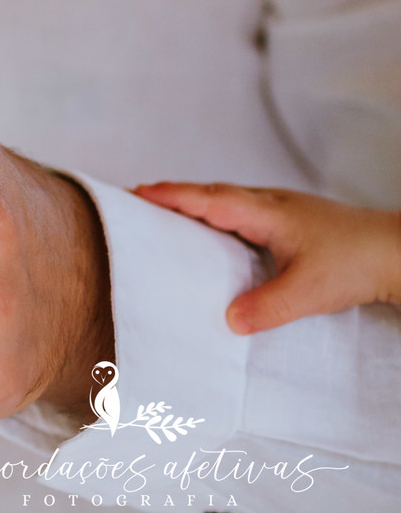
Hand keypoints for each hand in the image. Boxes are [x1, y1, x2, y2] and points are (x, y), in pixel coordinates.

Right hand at [135, 181, 400, 333]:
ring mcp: (281, 210)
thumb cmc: (353, 262)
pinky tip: (218, 234)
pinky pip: (242, 212)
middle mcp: (269, 203)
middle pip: (212, 193)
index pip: (209, 199)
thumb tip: (229, 321)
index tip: (137, 192)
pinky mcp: (292, 221)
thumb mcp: (308, 291)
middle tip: (139, 199)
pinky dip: (218, 216)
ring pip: (228, 201)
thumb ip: (267, 306)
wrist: (394, 250)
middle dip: (175, 195)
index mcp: (265, 212)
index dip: (172, 196)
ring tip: (168, 214)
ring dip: (197, 204)